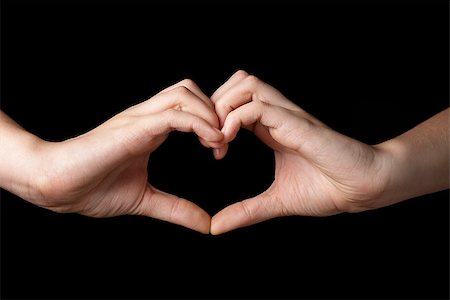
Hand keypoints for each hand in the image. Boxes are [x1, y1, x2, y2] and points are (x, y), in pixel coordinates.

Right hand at [6, 79, 222, 232]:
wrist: (55, 185)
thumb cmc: (92, 189)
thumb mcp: (146, 200)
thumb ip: (176, 208)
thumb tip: (206, 224)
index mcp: (150, 129)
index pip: (188, 106)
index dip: (211, 122)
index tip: (222, 150)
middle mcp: (146, 117)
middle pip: (190, 90)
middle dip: (215, 111)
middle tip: (224, 142)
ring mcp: (139, 119)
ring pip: (185, 93)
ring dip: (210, 114)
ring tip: (219, 141)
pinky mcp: (134, 127)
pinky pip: (174, 114)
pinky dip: (199, 123)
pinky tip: (212, 142)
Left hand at [210, 71, 391, 233]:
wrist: (361, 188)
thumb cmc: (326, 189)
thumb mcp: (275, 201)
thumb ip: (245, 211)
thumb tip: (215, 228)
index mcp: (271, 128)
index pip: (235, 101)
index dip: (216, 118)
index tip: (212, 149)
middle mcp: (277, 115)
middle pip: (237, 82)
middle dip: (214, 104)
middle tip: (210, 138)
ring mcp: (287, 116)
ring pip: (246, 84)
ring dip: (224, 107)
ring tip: (219, 139)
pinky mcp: (297, 124)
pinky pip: (259, 107)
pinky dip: (235, 119)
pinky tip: (228, 141)